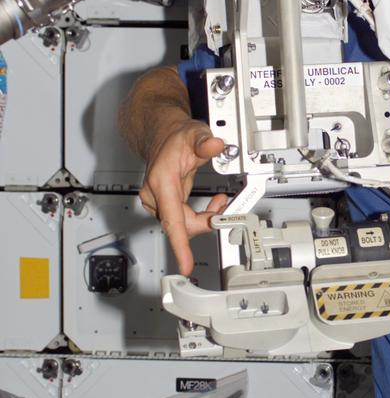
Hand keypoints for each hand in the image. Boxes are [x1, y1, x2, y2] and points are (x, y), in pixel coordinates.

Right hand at [138, 119, 227, 276]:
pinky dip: (201, 217)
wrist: (161, 136)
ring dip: (205, 219)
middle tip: (226, 209)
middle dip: (206, 222)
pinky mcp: (165, 206)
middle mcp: (155, 195)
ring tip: (222, 202)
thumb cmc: (175, 137)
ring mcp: (158, 202)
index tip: (186, 264)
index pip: (171, 218)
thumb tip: (216, 146)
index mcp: (161, 180)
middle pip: (181, 226)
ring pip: (183, 225)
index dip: (180, 244)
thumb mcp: (194, 133)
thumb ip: (205, 141)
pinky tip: (214, 206)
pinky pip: (183, 221)